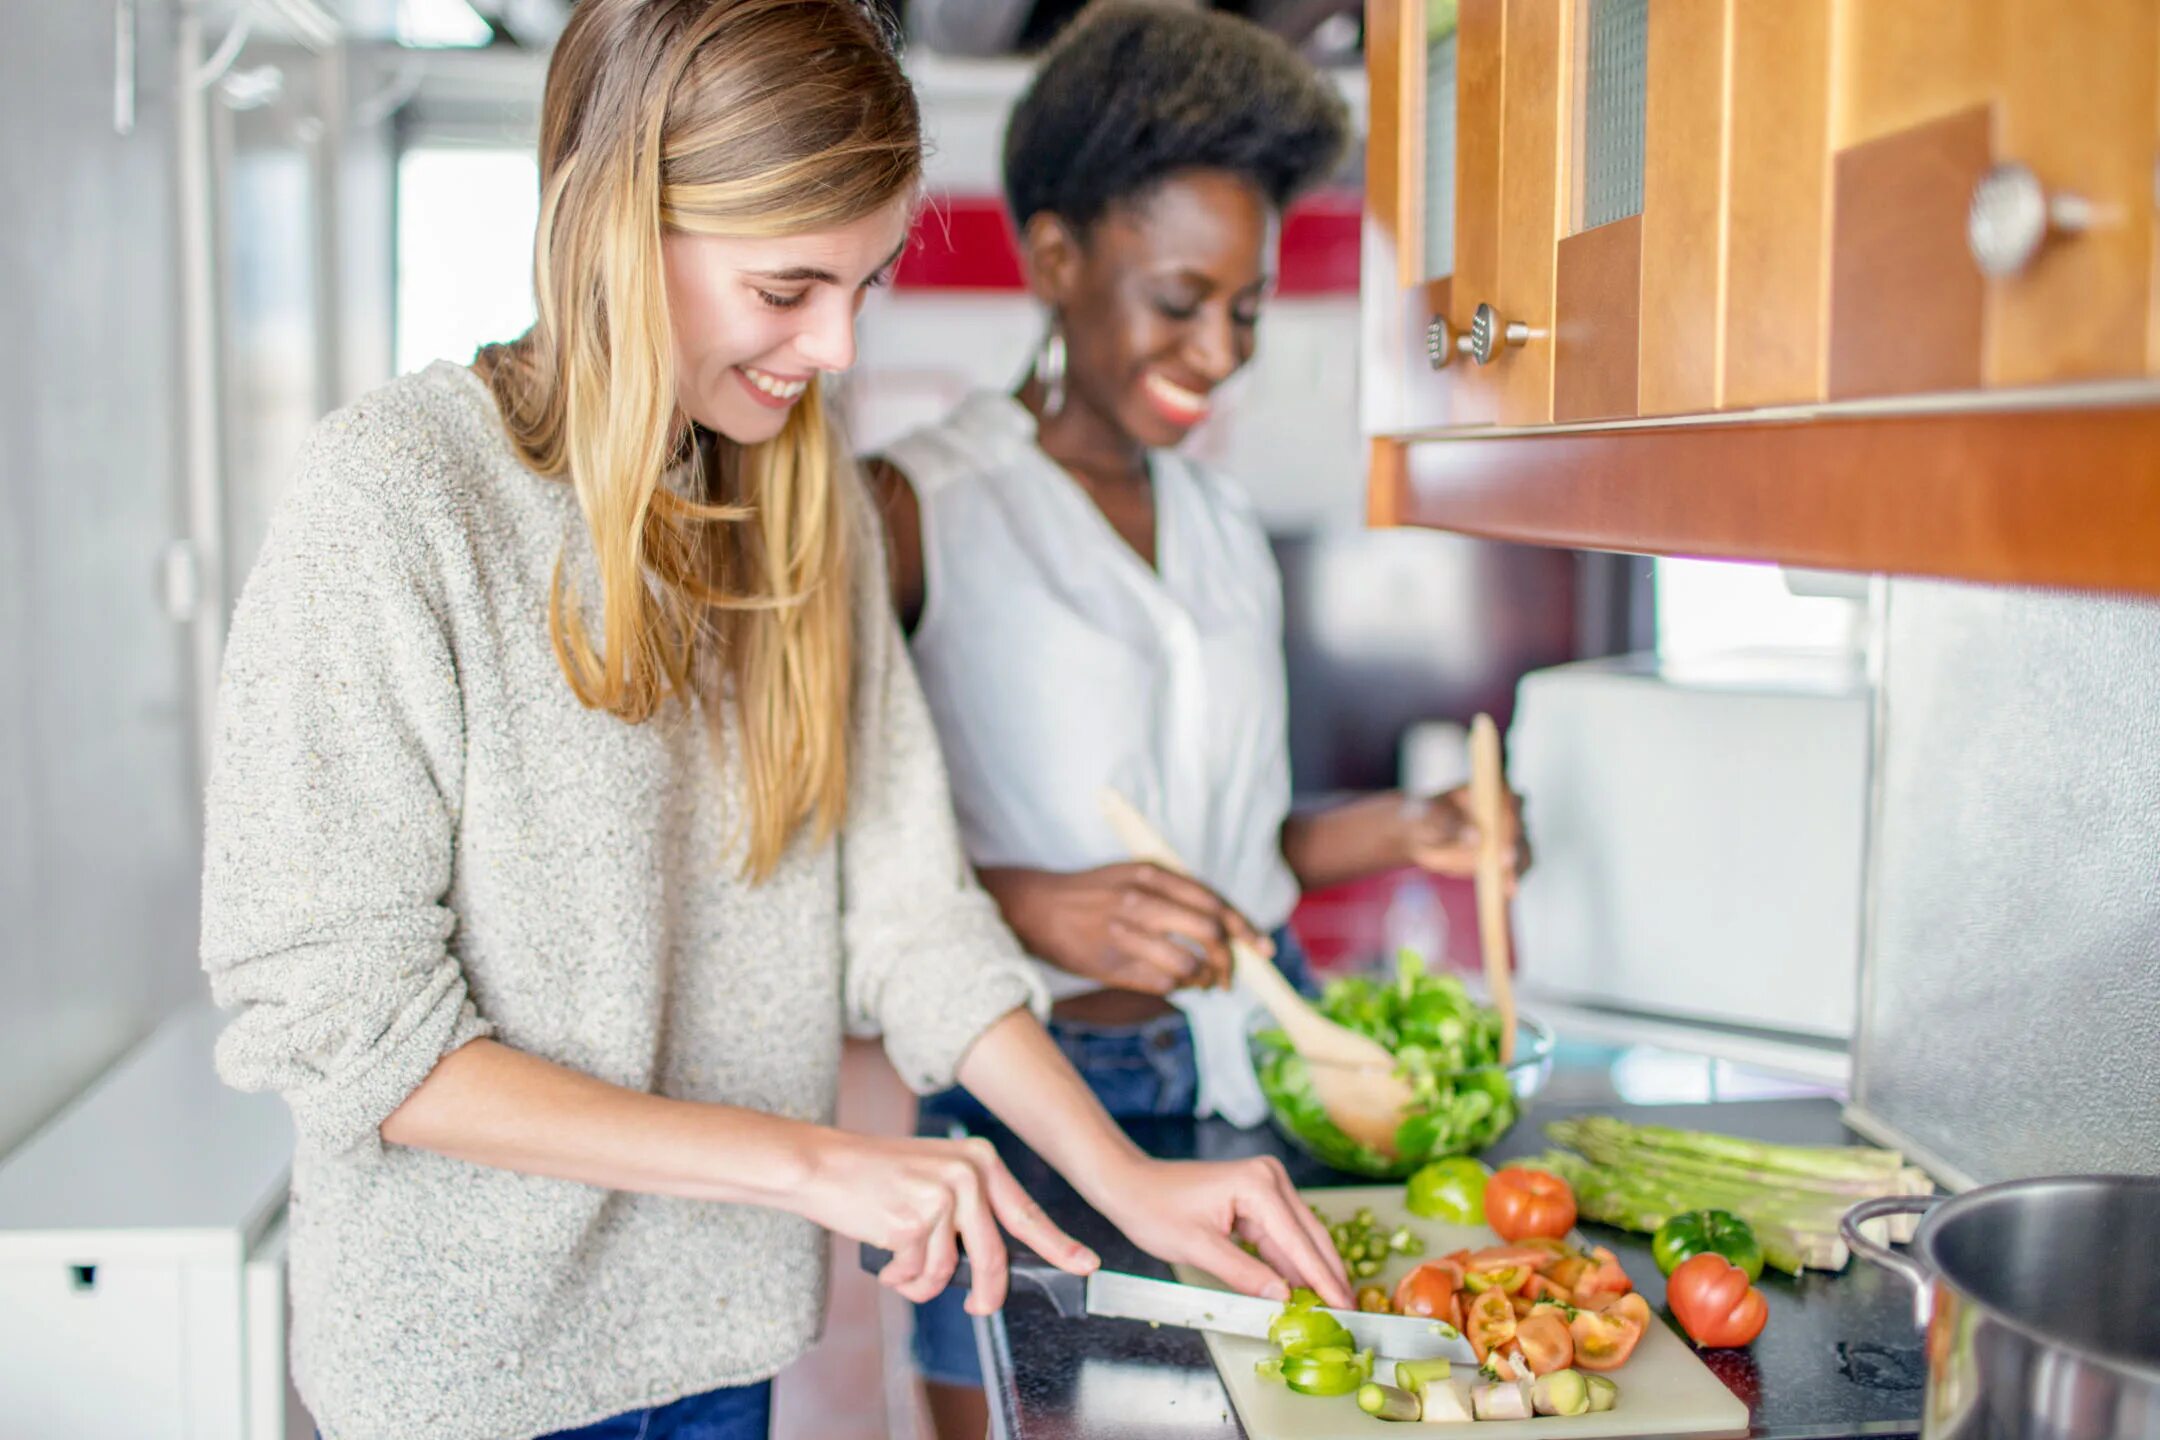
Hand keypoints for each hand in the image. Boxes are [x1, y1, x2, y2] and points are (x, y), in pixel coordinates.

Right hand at [796, 1131, 1098, 1315]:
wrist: (823, 1163)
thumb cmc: (877, 1176)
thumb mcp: (936, 1176)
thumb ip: (969, 1212)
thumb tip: (993, 1264)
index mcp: (979, 1160)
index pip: (1027, 1212)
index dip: (1059, 1245)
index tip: (1085, 1264)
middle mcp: (967, 1174)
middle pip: (994, 1255)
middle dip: (987, 1291)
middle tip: (979, 1306)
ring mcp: (941, 1196)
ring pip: (948, 1271)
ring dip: (922, 1281)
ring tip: (901, 1264)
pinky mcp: (913, 1221)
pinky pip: (918, 1274)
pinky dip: (900, 1277)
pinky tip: (886, 1258)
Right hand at [978, 864, 1267, 994]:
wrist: (1036, 907)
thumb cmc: (1092, 894)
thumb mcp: (1133, 876)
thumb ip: (1174, 894)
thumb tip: (1223, 926)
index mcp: (1151, 874)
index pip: (1213, 903)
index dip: (1244, 929)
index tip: (1262, 948)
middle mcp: (1141, 901)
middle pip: (1208, 935)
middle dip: (1228, 961)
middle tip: (1229, 975)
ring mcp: (1125, 934)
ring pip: (1188, 965)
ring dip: (1204, 980)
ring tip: (1204, 983)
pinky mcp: (1111, 964)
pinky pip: (1162, 984)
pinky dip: (1178, 989)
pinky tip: (1176, 985)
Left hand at [1086, 1154, 1352, 1309]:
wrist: (1130, 1184)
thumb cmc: (1154, 1209)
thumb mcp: (1197, 1248)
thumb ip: (1243, 1274)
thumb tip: (1284, 1299)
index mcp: (1258, 1184)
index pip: (1299, 1241)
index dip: (1323, 1279)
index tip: (1344, 1307)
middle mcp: (1270, 1179)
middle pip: (1310, 1236)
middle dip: (1328, 1276)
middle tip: (1350, 1313)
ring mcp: (1266, 1187)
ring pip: (1299, 1238)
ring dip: (1313, 1272)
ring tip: (1332, 1307)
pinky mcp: (1258, 1199)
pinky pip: (1281, 1237)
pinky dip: (1291, 1264)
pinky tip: (1304, 1289)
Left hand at [1403, 786, 1529, 888]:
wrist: (1421, 834)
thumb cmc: (1426, 816)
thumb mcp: (1430, 816)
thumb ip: (1450, 822)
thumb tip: (1474, 836)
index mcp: (1491, 788)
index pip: (1509, 800)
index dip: (1510, 817)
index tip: (1505, 835)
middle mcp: (1506, 810)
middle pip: (1520, 827)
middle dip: (1516, 845)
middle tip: (1508, 861)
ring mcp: (1509, 835)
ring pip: (1523, 851)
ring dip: (1518, 867)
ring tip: (1509, 883)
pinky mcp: (1505, 858)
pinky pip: (1514, 871)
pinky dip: (1511, 881)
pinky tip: (1507, 893)